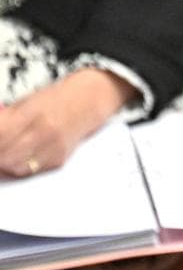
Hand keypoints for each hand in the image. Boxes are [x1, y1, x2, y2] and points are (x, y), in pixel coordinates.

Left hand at [0, 69, 136, 176]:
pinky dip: (23, 166)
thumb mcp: (26, 102)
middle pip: (6, 155)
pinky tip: (21, 157)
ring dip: (7, 164)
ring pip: (18, 167)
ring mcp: (54, 147)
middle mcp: (45, 131)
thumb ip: (5, 118)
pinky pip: (33, 170)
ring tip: (5, 156)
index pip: (1, 135)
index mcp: (33, 113)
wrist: (87, 103)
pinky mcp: (60, 158)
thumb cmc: (56, 100)